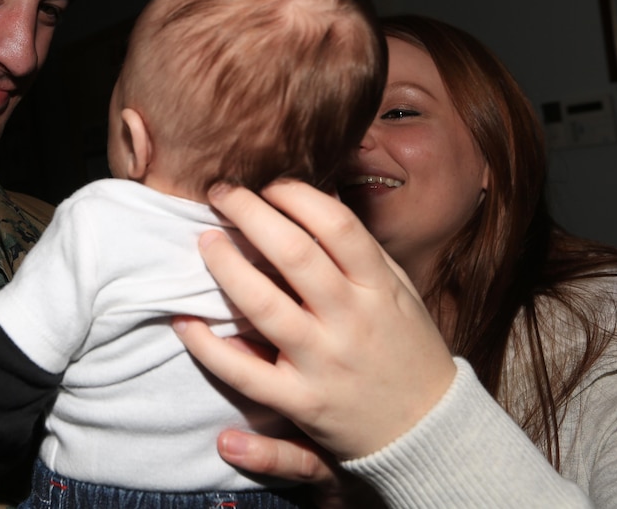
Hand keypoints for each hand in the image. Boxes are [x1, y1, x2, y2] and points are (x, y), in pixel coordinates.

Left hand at [175, 181, 455, 460]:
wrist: (430, 433)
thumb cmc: (407, 349)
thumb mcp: (398, 292)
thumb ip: (359, 250)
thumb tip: (316, 198)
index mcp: (378, 288)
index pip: (336, 225)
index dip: (296, 194)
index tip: (269, 182)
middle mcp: (351, 320)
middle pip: (294, 254)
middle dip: (250, 213)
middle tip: (222, 192)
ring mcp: (324, 362)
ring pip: (264, 306)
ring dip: (226, 267)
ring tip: (206, 241)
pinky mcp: (300, 402)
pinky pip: (243, 372)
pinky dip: (208, 347)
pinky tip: (185, 321)